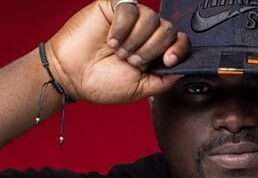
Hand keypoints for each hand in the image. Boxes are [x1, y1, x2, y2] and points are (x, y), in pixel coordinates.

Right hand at [45, 0, 189, 103]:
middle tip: (132, 61)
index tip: (168, 61)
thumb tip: (186, 70)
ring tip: (119, 52)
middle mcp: (145, 34)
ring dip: (135, 40)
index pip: (179, 42)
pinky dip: (122, 28)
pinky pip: (131, 8)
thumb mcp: (140, 89)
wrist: (72, 76)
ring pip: (152, 18)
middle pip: (168, 29)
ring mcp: (131, 20)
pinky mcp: (115, 7)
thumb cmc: (101, 83)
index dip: (179, 50)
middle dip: (151, 49)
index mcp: (154, 53)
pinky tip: (111, 39)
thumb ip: (165, 80)